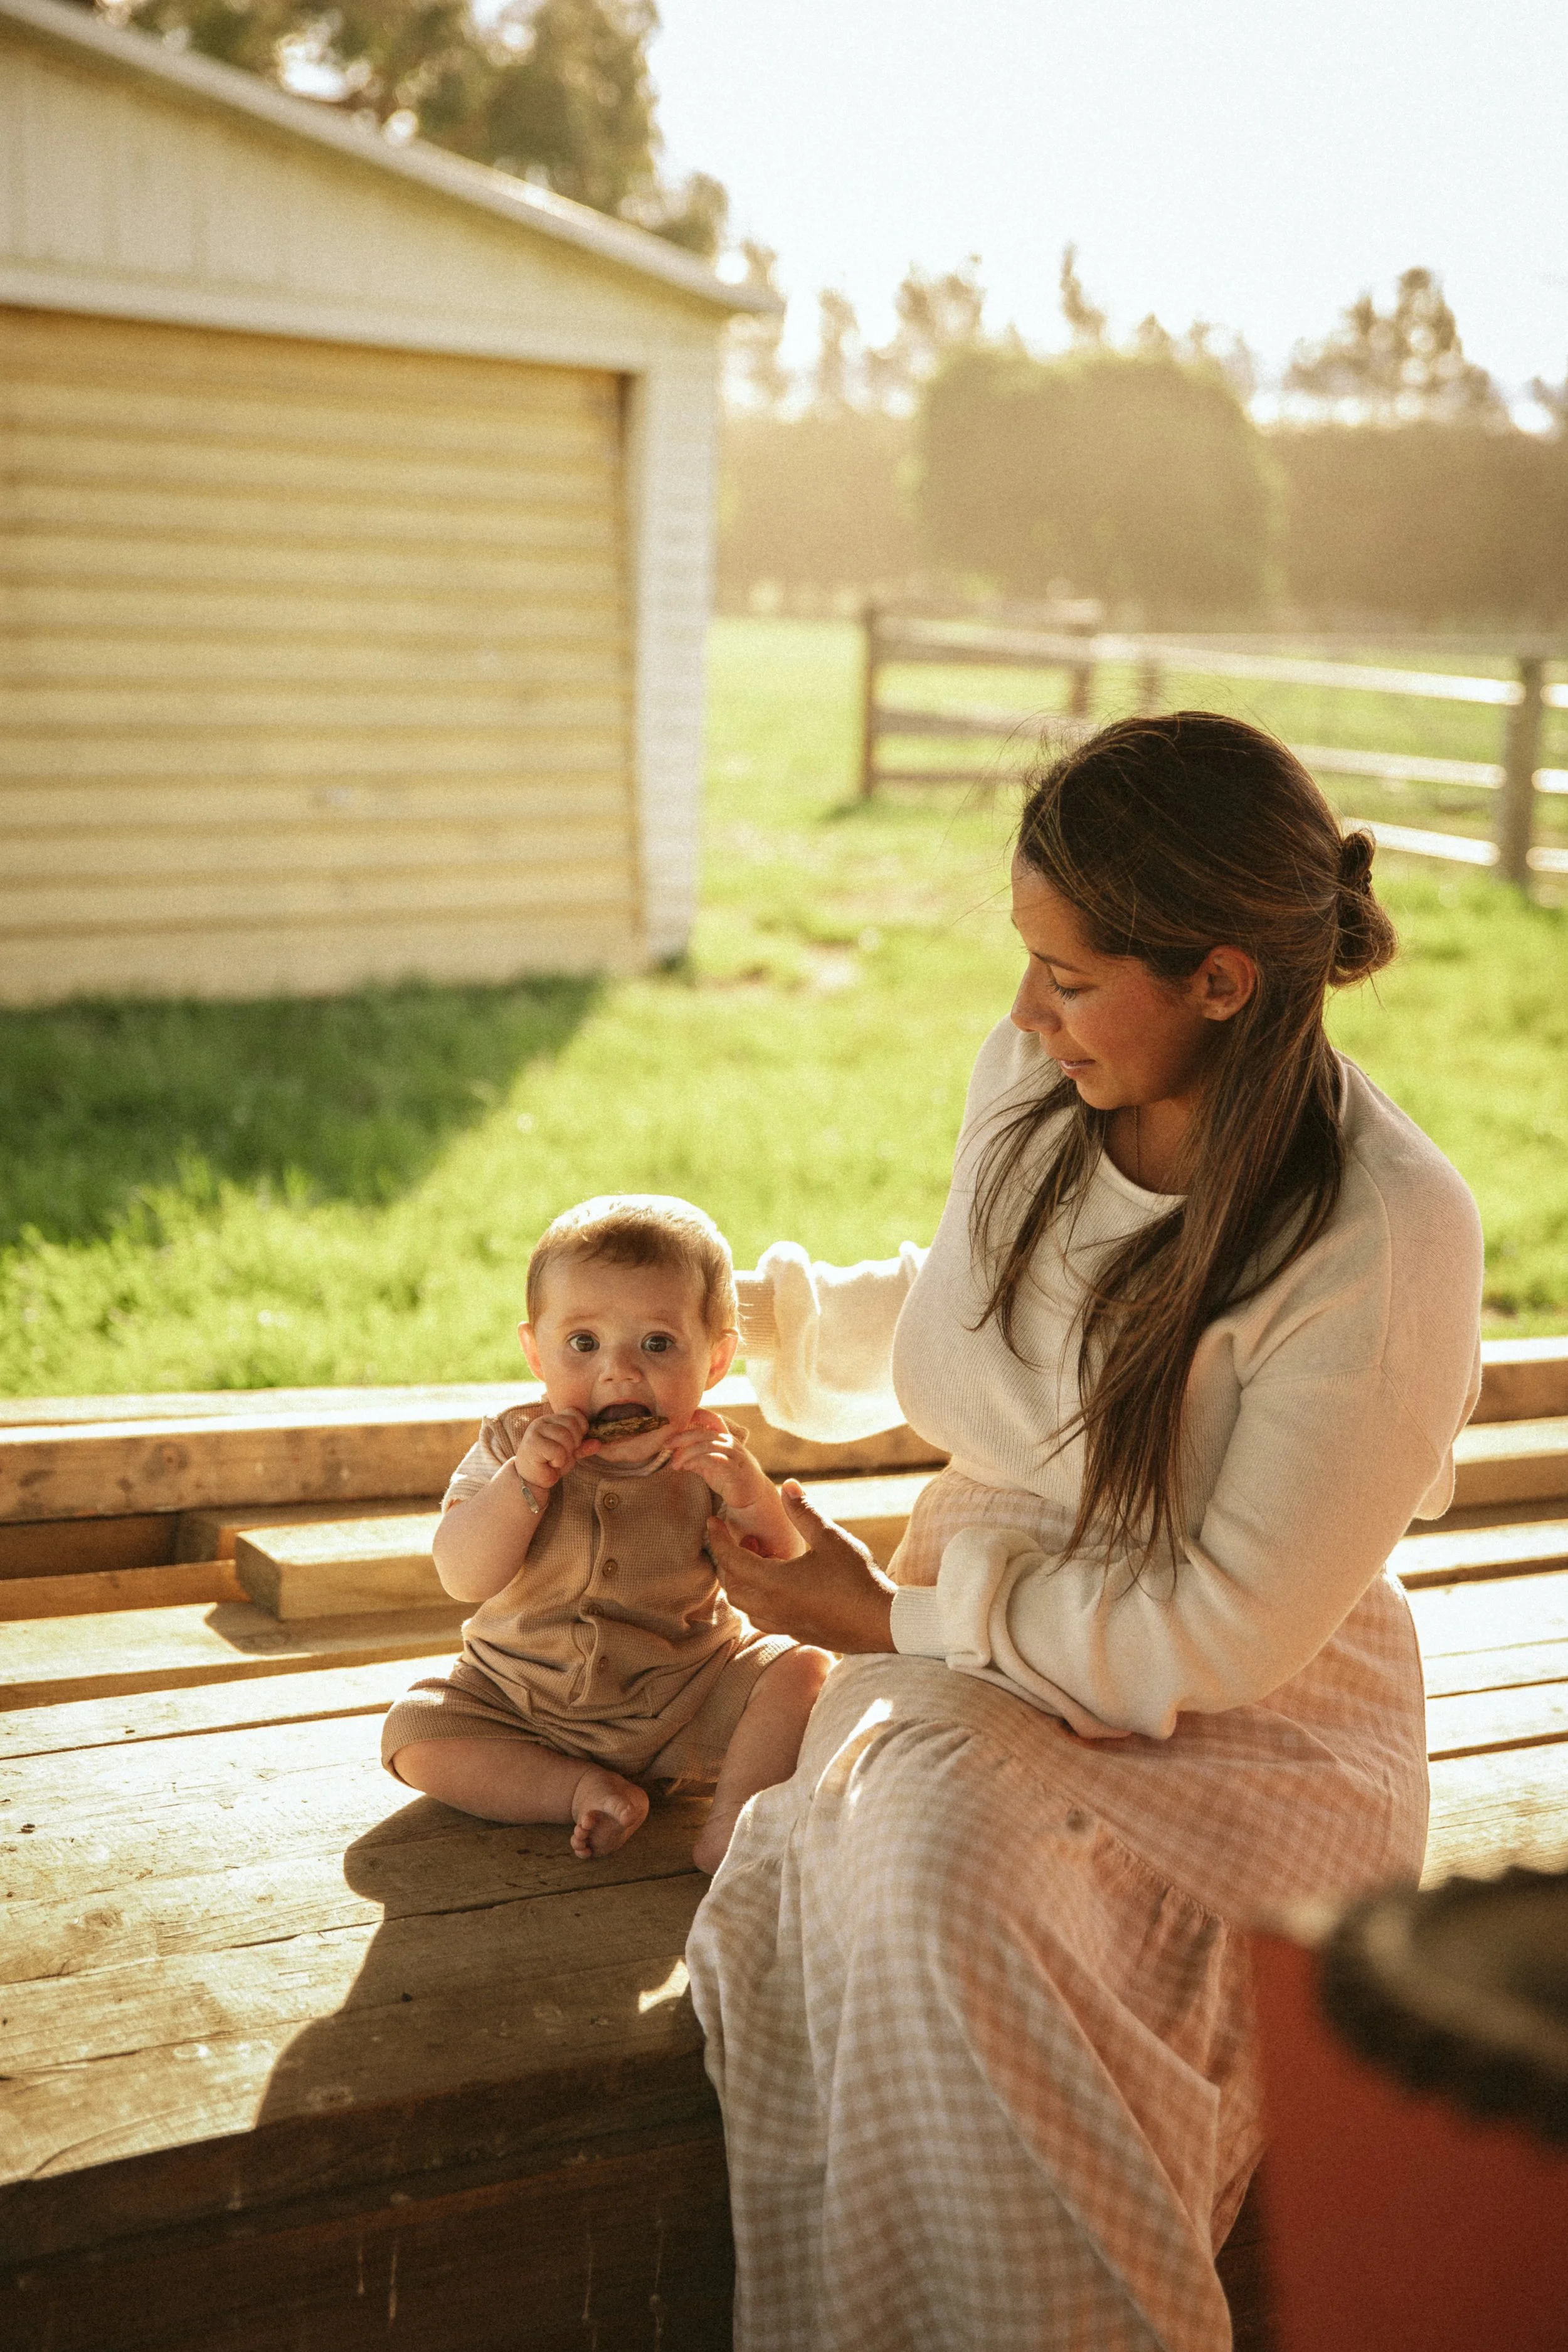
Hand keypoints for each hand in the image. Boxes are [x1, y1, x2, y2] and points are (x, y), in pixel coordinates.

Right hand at [515, 1406, 597, 1492]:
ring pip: (565, 1436)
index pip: (574, 1413)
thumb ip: (583, 1446)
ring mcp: (536, 1431)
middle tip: (564, 1455)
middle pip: (571, 1424)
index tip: (576, 1443)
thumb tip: (598, 1443)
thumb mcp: (570, 1453)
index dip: (581, 1428)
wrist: (531, 1480)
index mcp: (552, 1419)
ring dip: (566, 1453)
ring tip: (556, 1460)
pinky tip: (549, 1464)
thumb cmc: (549, 1464)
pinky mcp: (532, 1444)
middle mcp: (542, 1421)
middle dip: (574, 1443)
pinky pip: (557, 1450)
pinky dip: (558, 1461)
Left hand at [666, 1409, 771, 1510]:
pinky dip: (697, 1461)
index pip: (711, 1419)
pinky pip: (712, 1460)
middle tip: (665, 1445)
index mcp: (724, 1438)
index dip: (696, 1414)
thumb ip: (697, 1458)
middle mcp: (730, 1443)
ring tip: (674, 1463)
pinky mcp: (734, 1469)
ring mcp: (734, 1455)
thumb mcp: (711, 1466)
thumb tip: (677, 1455)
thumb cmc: (731, 1479)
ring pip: (705, 1446)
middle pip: (702, 1432)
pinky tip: (687, 1467)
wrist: (753, 1496)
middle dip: (681, 1437)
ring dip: (686, 1453)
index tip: (676, 1419)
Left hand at [705, 1481, 896, 1653]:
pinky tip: (779, 1585)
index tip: (712, 1521)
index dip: (718, 1538)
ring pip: (745, 1606)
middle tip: (743, 1540)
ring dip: (742, 1583)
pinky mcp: (797, 1633)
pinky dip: (758, 1600)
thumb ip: (804, 1512)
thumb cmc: (857, 1578)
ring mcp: (784, 1624)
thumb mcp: (831, 1538)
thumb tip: (787, 1484)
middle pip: (732, 1587)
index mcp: (775, 1583)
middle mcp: (772, 1607)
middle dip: (727, 1562)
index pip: (731, 1560)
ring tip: (762, 1560)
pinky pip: (763, 1618)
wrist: (884, 1622)